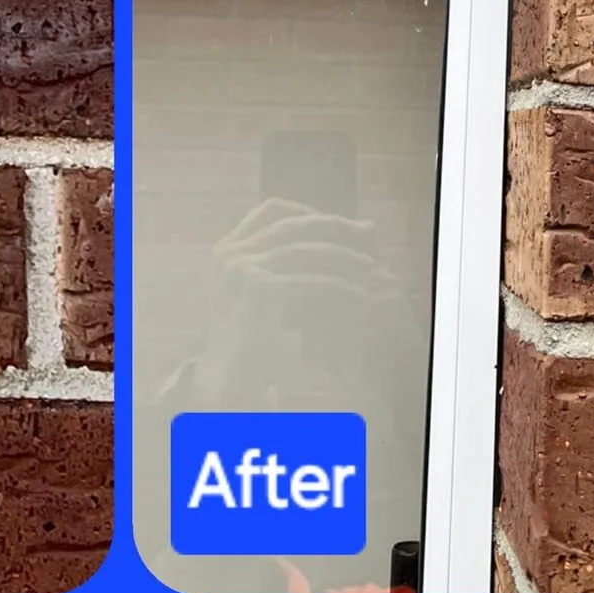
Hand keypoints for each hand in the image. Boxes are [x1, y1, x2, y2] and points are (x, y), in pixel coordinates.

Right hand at [198, 197, 398, 401]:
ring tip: (368, 266)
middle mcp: (229, 254)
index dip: (305, 211)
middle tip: (363, 236)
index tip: (334, 223)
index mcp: (225, 249)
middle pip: (291, 224)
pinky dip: (339, 287)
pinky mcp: (259, 291)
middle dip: (332, 227)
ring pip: (304, 251)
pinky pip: (310, 281)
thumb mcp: (256, 291)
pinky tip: (358, 294)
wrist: (228, 382)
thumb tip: (321, 236)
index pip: (269, 210)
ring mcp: (241, 270)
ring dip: (342, 256)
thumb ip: (276, 262)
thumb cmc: (250, 341)